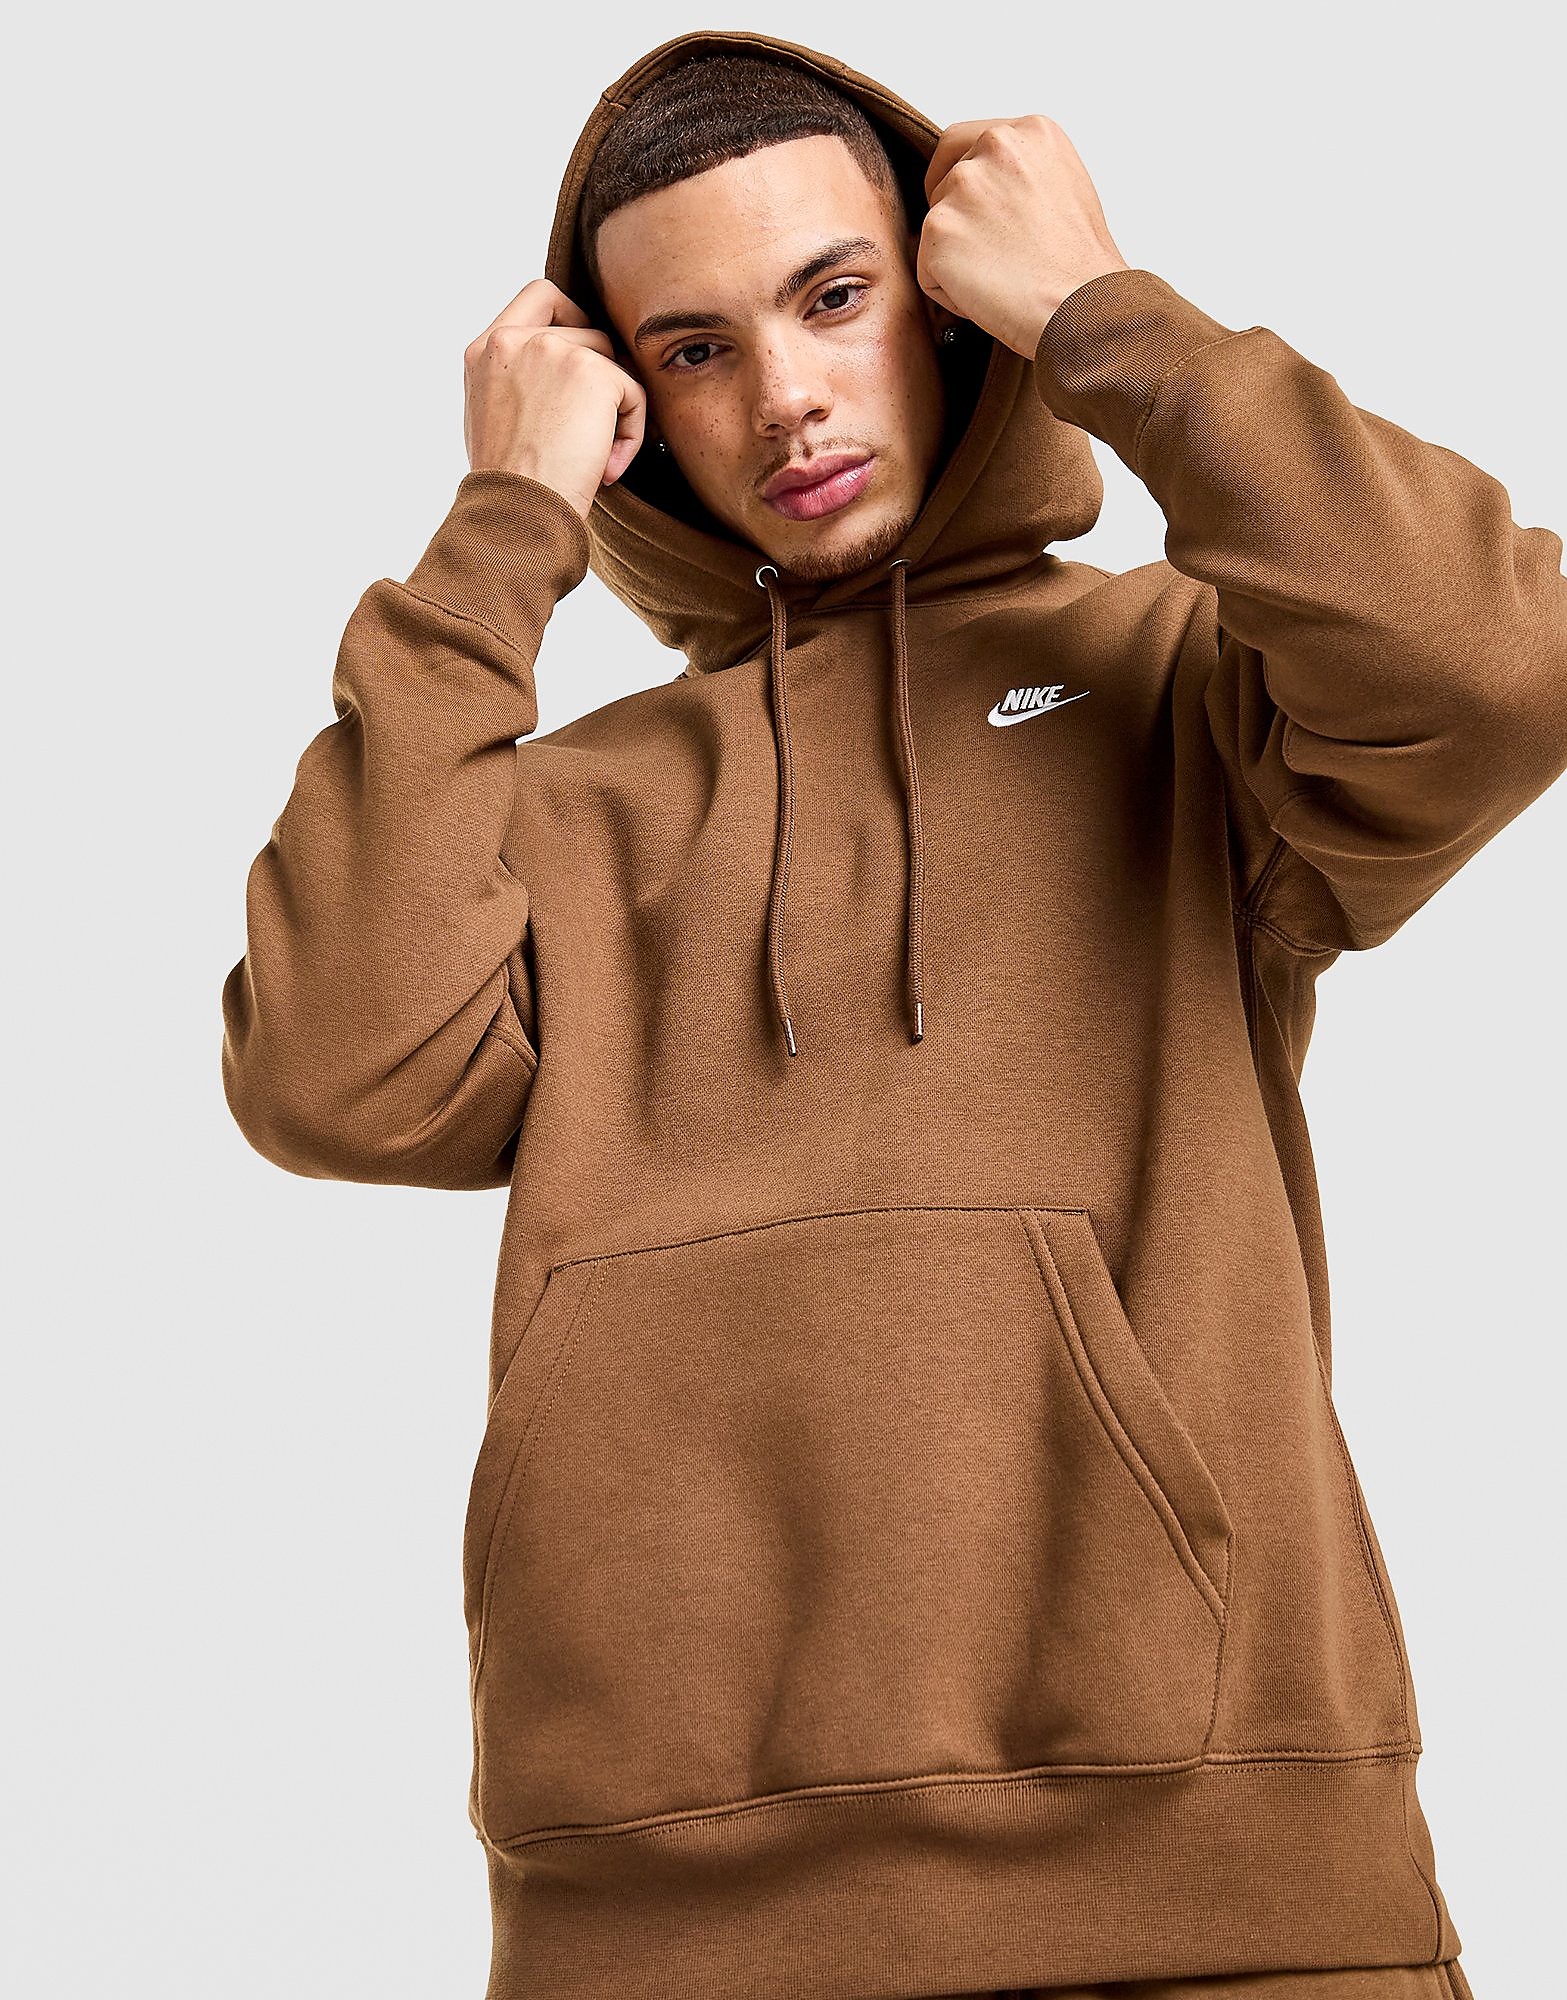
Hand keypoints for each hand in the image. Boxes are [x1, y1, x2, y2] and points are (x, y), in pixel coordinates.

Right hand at [462, 279, 646, 518]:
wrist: (517, 513)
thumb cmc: (506, 488)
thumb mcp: (488, 420)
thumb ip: (513, 383)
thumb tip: (552, 381)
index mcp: (484, 351)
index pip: (537, 298)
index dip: (570, 318)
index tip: (581, 356)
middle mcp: (513, 340)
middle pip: (585, 326)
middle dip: (600, 370)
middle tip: (598, 417)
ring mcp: (552, 351)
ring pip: (610, 360)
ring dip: (614, 408)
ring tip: (597, 457)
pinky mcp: (592, 373)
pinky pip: (633, 392)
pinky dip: (631, 433)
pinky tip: (607, 469)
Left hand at [918, 115, 1130, 356]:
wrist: (1083, 306)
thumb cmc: (1080, 264)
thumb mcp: (1065, 186)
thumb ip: (1021, 173)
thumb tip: (989, 189)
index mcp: (1030, 132)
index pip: (960, 142)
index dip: (956, 179)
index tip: (970, 211)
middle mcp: (994, 146)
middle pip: (942, 182)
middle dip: (955, 221)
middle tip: (990, 256)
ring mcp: (962, 186)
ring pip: (935, 228)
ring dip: (957, 259)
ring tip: (1001, 279)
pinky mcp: (939, 229)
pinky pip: (927, 270)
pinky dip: (948, 292)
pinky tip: (989, 296)